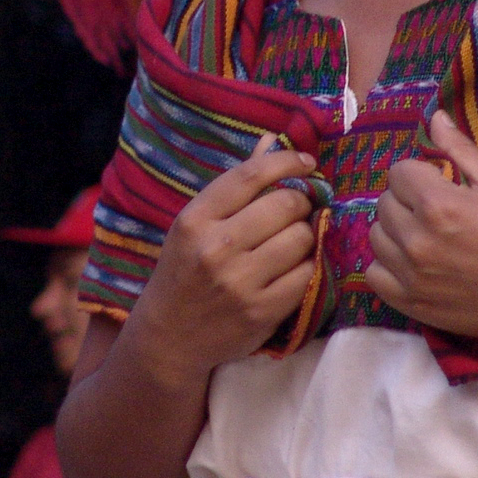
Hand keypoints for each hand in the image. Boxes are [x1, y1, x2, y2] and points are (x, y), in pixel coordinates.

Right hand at [127, 135, 317, 380]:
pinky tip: (294, 267)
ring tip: (293, 240)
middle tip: (298, 209)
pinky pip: (307, 274)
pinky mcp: (262, 312)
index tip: (306, 163)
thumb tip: (272, 141)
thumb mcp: (196, 223)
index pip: (251, 175)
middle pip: (286, 204)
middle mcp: (216, 248)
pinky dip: (308, 267)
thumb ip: (236, 184)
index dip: (287, 162)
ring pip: (303, 238)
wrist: (169, 336)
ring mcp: (240, 282)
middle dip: (301, 202)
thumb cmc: (185, 269)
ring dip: (307, 235)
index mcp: (195, 219)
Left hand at [364, 111, 477, 340]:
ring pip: (376, 238)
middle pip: (384, 204)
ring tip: (426, 236)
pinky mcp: (411, 304)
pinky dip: (388, 266)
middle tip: (436, 212)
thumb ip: (459, 150)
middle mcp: (418, 241)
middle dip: (406, 201)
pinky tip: (414, 264)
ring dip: (395, 232)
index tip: (439, 184)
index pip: (398, 173)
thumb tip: (435, 118)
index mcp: (438, 205)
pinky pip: (374, 275)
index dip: (418, 174)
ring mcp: (411, 276)